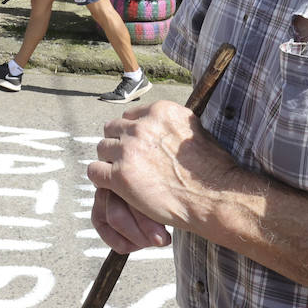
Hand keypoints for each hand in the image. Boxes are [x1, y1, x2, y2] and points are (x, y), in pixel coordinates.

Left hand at [87, 101, 236, 252]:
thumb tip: (160, 126)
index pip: (130, 115)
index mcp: (160, 111)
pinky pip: (95, 171)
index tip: (138, 146)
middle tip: (128, 161)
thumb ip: (171, 125)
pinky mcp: (120, 175)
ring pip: (101, 148)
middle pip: (112, 128)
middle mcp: (141, 126)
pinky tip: (114, 187)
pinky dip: (101, 178)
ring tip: (124, 175)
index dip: (132, 132)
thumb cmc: (211, 168)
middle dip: (118, 143)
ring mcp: (129, 150)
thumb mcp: (194, 130)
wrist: (212, 196)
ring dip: (110, 161)